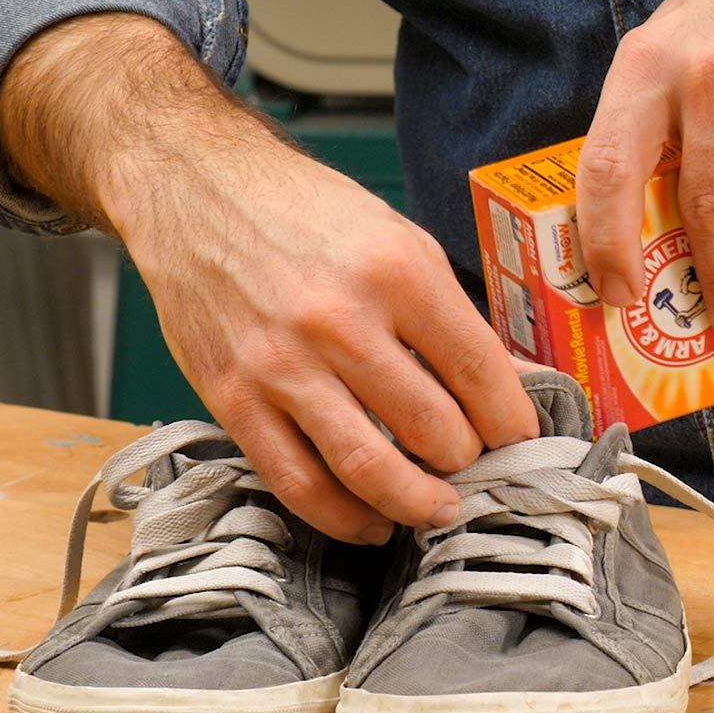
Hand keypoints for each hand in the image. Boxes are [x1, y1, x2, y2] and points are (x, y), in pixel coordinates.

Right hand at [0, 14, 538, 543]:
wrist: (195, 190)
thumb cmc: (303, 213)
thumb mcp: (396, 237)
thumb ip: (449, 315)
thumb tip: (510, 384)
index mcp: (396, 271)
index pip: (479, 371)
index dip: (511, 422)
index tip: (518, 442)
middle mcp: (340, 320)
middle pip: (434, 430)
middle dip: (468, 464)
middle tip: (474, 470)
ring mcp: (281, 365)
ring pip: (370, 470)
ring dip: (417, 505)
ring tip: (436, 510)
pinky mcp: (233, 398)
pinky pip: (298, 483)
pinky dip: (344, 518)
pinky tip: (369, 522)